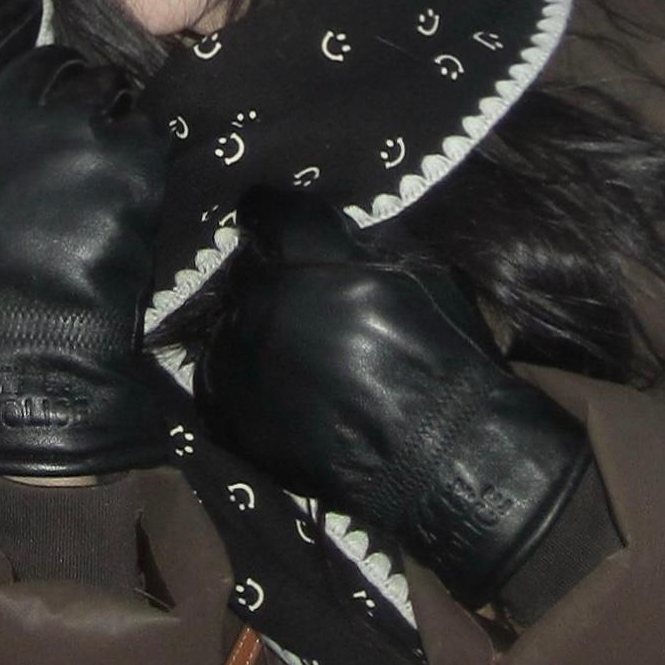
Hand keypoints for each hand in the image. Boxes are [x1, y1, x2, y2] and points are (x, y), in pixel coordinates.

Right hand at [0, 0, 172, 477]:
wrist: (20, 348)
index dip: (4, 20)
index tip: (23, 4)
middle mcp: (3, 115)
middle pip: (49, 61)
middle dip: (65, 81)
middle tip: (71, 128)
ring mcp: (67, 132)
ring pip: (102, 86)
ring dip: (104, 115)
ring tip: (95, 172)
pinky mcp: (124, 157)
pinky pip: (140, 130)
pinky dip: (137, 158)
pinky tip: (121, 197)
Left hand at [198, 192, 593, 608]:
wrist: (443, 454)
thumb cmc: (444, 359)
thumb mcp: (418, 276)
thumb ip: (359, 256)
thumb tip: (333, 248)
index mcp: (310, 255)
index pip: (266, 209)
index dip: (276, 217)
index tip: (282, 229)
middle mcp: (263, 298)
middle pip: (247, 272)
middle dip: (274, 282)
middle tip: (306, 306)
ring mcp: (240, 358)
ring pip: (230, 328)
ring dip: (258, 335)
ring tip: (296, 361)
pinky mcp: (230, 412)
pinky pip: (219, 382)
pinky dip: (243, 384)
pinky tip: (278, 394)